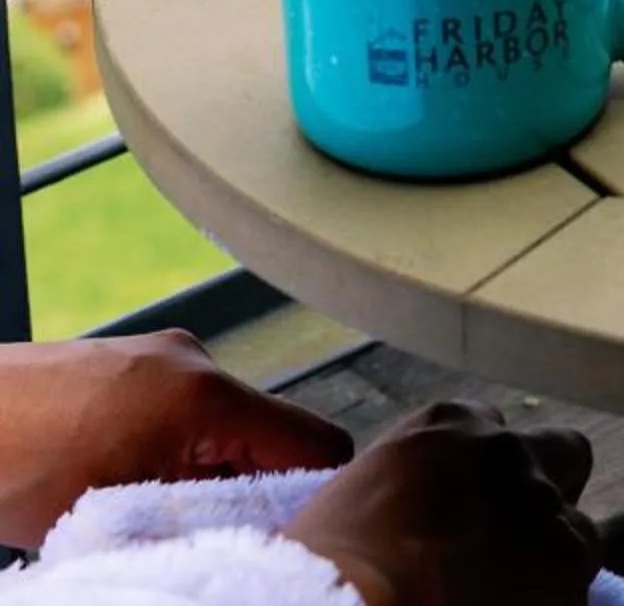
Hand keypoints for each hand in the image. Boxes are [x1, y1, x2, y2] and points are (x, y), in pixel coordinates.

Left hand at [0, 329, 349, 551]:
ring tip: (145, 512)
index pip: (316, 442)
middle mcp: (198, 361)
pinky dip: (174, 454)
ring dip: (203, 477)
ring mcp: (166, 356)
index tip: (282, 538)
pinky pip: (187, 412)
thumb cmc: (19, 462)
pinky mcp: (138, 362)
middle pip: (269, 438)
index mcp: (207, 393)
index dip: (311, 498)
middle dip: (245, 494)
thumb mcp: (117, 515)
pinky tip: (125, 483)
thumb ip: (196, 524)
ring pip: (225, 430)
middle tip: (198, 538)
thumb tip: (249, 544)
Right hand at [283, 401, 598, 605]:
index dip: (483, 480)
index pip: (491, 432)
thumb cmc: (325, 568)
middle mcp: (506, 453)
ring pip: (578, 532)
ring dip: (554, 564)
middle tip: (515, 550)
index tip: (467, 517)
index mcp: (447, 426)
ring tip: (514, 601)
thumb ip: (402, 492)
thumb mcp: (350, 502)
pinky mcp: (566, 567)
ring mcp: (542, 508)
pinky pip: (578, 593)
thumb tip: (408, 528)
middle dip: (548, 496)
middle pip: (561, 455)